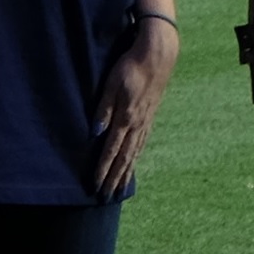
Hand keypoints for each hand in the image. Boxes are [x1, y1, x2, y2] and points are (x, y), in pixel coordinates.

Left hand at [92, 16, 179, 197]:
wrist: (158, 56)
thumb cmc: (130, 67)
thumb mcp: (111, 85)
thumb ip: (103, 110)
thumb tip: (95, 134)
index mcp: (126, 119)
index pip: (111, 151)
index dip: (103, 170)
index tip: (96, 186)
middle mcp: (137, 125)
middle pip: (124, 158)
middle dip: (114, 178)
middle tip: (106, 197)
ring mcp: (146, 121)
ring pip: (134, 153)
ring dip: (126, 171)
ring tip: (119, 187)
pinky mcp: (150, 115)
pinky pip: (142, 142)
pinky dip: (136, 156)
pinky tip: (134, 161)